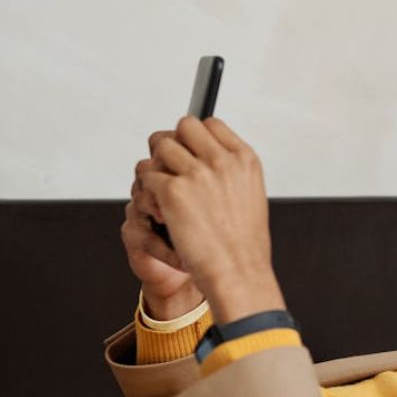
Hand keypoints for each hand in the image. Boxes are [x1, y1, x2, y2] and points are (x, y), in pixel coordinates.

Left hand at [138, 116, 284, 322]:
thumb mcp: (250, 195)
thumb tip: (202, 154)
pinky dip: (149, 193)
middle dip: (173, 145)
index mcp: (244, 159)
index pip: (209, 124)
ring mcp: (196, 173)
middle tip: (171, 169)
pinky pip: (147, 176)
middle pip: (183, 126)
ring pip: (160, 147)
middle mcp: (221, 160)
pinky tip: (163, 212)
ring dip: (157, 167)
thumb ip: (229, 170)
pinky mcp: (172, 191)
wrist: (239, 272)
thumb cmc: (244, 244)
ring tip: (166, 193)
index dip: (195, 137)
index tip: (190, 153)